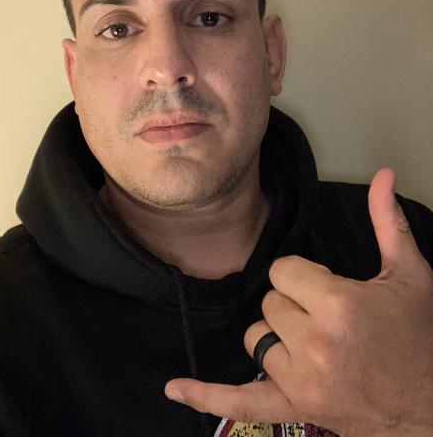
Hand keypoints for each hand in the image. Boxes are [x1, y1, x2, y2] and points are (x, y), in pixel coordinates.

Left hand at [165, 169, 432, 435]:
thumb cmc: (420, 338)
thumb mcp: (410, 275)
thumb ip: (387, 222)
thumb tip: (382, 173)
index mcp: (338, 304)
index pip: (283, 270)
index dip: (305, 277)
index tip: (330, 290)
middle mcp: (314, 343)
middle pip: (269, 302)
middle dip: (295, 305)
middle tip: (333, 321)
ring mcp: (301, 380)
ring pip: (256, 337)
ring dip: (278, 337)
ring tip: (319, 345)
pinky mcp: (294, 408)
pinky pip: (239, 400)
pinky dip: (206, 394)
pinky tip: (174, 387)